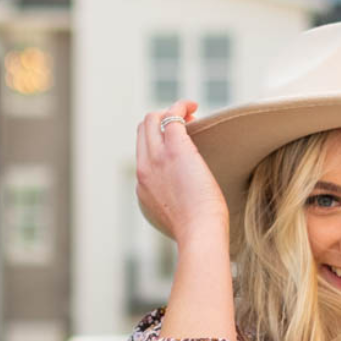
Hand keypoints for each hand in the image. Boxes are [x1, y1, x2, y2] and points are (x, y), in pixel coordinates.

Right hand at [136, 100, 229, 244]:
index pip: (143, 154)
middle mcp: (144, 169)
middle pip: (142, 131)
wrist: (199, 234)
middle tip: (184, 123)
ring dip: (170, 111)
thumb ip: (174, 206)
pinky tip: (194, 106)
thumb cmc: (197, 233)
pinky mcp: (175, 148)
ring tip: (190, 113)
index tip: (176, 143)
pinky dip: (181, 105)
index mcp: (143, 187)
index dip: (158, 142)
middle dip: (160, 121)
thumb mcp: (175, 220)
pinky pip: (172, 114)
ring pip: (152, 119)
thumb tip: (187, 203)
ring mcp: (157, 157)